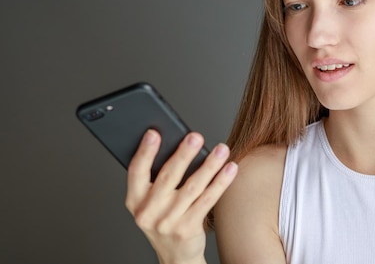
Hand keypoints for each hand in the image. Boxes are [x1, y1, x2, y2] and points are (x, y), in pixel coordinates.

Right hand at [125, 130, 237, 263]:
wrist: (176, 256)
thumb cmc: (165, 218)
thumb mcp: (152, 202)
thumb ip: (158, 178)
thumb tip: (180, 144)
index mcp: (134, 200)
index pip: (136, 171)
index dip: (144, 151)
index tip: (154, 132)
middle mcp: (148, 212)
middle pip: (168, 176)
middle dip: (183, 154)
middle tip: (195, 136)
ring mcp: (167, 222)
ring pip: (192, 187)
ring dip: (209, 165)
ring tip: (222, 149)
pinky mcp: (187, 228)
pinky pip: (207, 200)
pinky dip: (221, 182)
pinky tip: (230, 169)